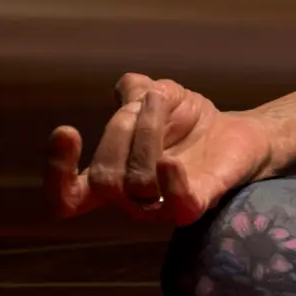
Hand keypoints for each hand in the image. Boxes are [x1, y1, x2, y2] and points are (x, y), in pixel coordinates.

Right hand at [45, 73, 275, 224]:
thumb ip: (134, 91)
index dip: (57, 173)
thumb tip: (127, 88)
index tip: (67, 130)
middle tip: (149, 99)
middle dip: (122, 129)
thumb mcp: (157, 94)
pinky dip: (171, 182)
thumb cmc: (189, 119)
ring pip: (136, 184)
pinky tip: (171, 160)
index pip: (67, 198)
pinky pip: (177, 205)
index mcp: (112, 178)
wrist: (238, 131)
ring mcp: (163, 207)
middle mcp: (131, 200)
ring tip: (164, 102)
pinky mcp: (197, 205)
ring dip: (147, 135)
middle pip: (105, 178)